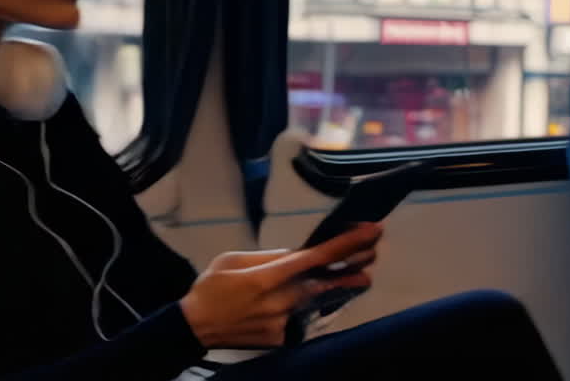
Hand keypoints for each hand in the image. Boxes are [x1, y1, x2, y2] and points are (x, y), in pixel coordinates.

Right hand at [179, 223, 381, 348]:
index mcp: (270, 275)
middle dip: (355, 266)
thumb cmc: (211, 288)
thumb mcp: (234, 259)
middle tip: (374, 253)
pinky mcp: (281, 337)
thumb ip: (269, 257)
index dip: (348, 244)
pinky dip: (306, 307)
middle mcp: (282, 298)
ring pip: (318, 300)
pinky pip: (300, 318)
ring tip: (362, 276)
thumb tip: (294, 255)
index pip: (319, 256)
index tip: (370, 232)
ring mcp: (283, 321)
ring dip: (341, 287)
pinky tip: (309, 299)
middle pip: (328, 281)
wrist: (194, 327)